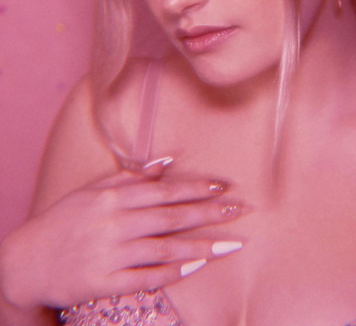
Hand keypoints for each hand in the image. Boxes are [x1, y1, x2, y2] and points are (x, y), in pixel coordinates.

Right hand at [0, 165, 243, 309]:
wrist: (27, 260)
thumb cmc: (64, 220)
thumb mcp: (93, 191)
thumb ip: (130, 177)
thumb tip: (167, 162)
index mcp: (112, 197)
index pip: (163, 190)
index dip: (194, 187)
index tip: (221, 186)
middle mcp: (114, 223)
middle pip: (171, 217)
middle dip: (208, 213)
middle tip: (239, 210)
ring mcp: (111, 254)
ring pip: (165, 249)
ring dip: (201, 246)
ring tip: (230, 245)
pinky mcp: (105, 282)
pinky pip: (146, 278)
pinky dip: (172, 273)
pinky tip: (195, 267)